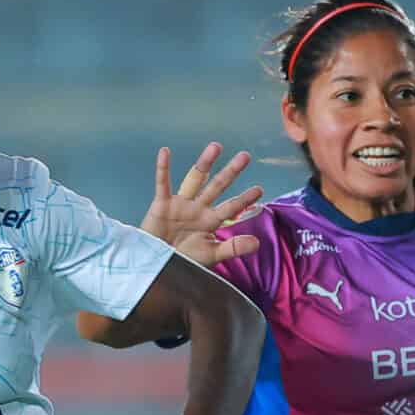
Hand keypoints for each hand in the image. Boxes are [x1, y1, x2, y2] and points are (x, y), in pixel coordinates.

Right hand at [142, 143, 264, 270]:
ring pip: (195, 179)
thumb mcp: (210, 255)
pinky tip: (165, 152)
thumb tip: (257, 243)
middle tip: (245, 156)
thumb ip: (233, 248)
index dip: (244, 199)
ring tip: (216, 146)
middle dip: (231, 172)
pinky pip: (162, 184)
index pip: (231, 207)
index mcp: (210, 221)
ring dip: (205, 163)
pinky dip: (163, 168)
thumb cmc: (183, 263)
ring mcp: (180, 205)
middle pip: (217, 186)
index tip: (259, 189)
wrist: (155, 267)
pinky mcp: (161, 205)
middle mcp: (198, 209)